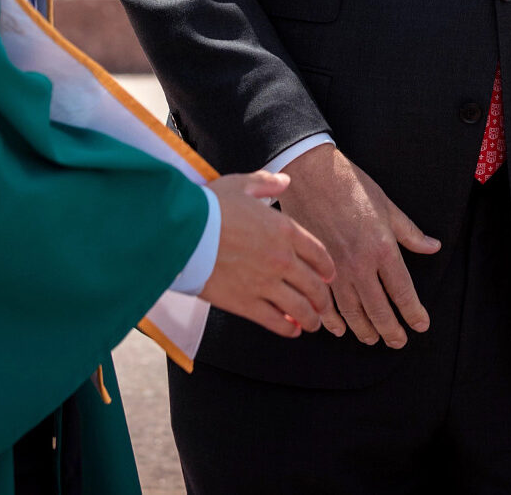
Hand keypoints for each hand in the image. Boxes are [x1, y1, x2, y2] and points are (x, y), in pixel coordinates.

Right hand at [199, 171, 336, 338]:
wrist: (182, 231)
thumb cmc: (208, 206)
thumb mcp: (240, 185)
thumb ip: (266, 183)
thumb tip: (284, 181)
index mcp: (284, 230)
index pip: (318, 253)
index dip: (326, 267)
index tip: (328, 276)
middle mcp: (281, 258)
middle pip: (314, 285)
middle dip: (322, 299)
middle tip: (324, 307)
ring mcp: (265, 283)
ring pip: (300, 308)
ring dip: (311, 319)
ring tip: (312, 324)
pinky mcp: (246, 303)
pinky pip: (275, 321)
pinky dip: (288, 329)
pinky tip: (291, 330)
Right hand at [276, 144, 440, 348]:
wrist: (311, 173)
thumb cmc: (351, 185)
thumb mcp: (387, 206)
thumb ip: (410, 233)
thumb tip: (432, 246)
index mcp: (382, 249)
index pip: (403, 292)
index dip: (413, 313)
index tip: (420, 325)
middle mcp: (360, 265)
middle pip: (379, 310)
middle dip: (391, 330)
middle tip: (398, 341)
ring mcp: (335, 269)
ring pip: (352, 312)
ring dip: (364, 330)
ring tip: (373, 338)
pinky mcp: (314, 267)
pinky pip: (325, 303)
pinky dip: (333, 320)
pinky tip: (339, 328)